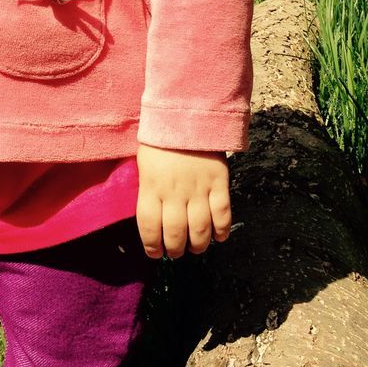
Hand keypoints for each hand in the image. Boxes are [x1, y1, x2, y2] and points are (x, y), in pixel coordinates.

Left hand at [135, 143, 231, 258]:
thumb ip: (148, 190)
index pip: (149, 227)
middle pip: (176, 234)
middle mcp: (175, 193)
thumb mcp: (144, 164)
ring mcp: (199, 189)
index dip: (152, 246)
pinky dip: (222, 230)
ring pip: (200, 229)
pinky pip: (223, 214)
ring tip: (196, 247)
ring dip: (198, 245)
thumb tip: (153, 218)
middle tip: (177, 252)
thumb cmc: (161, 141)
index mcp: (152, 187)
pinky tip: (218, 236)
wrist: (188, 114)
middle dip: (176, 250)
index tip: (155, 253)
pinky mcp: (219, 183)